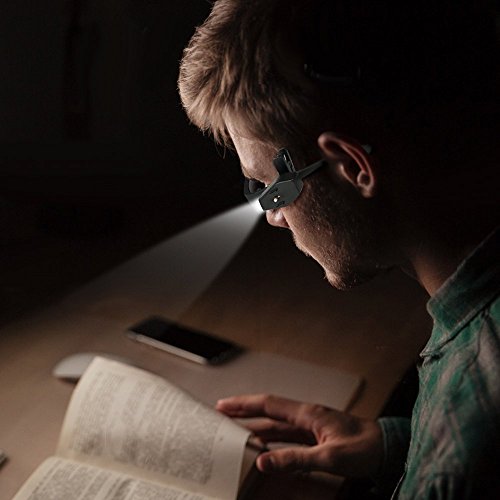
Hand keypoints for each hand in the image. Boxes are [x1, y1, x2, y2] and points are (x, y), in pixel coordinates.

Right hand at [216, 394, 382, 477]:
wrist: (388, 448)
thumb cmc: (365, 448)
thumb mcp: (329, 458)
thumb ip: (295, 459)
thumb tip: (264, 461)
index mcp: (308, 413)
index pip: (269, 404)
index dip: (244, 404)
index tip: (224, 404)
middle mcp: (307, 416)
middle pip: (269, 412)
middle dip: (244, 412)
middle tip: (221, 414)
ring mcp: (312, 425)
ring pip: (277, 424)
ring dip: (256, 425)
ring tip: (235, 429)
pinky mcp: (317, 436)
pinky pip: (287, 435)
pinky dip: (271, 437)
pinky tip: (264, 445)